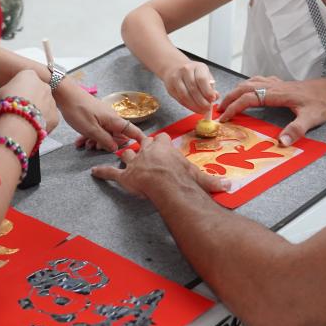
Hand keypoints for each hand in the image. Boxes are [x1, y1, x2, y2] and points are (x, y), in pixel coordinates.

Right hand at [0, 69, 59, 133]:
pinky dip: (41, 123)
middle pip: (36, 91)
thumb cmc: (4, 106)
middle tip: (16, 110)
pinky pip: (48, 119)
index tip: (10, 97)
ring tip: (22, 121)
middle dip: (29, 99)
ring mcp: (52, 101)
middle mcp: (44, 86)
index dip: (16, 89)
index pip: (25, 79)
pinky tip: (30, 127)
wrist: (17, 124)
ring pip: (43, 106)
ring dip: (35, 111)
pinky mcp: (55, 117)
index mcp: (29, 75)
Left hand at [54, 79, 145, 150]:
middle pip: (116, 135)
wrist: (65, 93)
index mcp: (115, 120)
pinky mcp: (94, 116)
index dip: (138, 140)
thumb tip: (116, 148)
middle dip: (107, 144)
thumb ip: (105, 140)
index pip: (133, 131)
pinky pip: (96, 129)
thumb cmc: (78, 109)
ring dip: (95, 141)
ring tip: (84, 145)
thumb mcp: (91, 130)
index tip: (139, 151)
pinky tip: (79, 141)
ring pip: (104, 133)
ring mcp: (102, 116)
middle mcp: (111, 118)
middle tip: (95, 147)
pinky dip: (89, 135)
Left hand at [91, 133, 229, 198]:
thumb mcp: (199, 177)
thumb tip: (230, 185)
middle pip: (143, 143)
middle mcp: (149, 151)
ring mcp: (135, 162)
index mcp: (165, 149)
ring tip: (119, 153)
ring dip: (124, 155)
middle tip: (140, 146)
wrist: (166, 183)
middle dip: (141, 144)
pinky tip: (95, 172)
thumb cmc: (182, 177)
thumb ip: (213, 181)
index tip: (162, 141)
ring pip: (127, 154)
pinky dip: (102, 172)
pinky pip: (111, 172)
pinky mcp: (125, 175)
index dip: (162, 142)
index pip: (163, 140)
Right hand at [163, 60, 217, 112]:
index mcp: (197, 67)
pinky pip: (180, 99)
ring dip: (195, 106)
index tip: (213, 99)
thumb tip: (215, 97)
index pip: (202, 79)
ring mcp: (176, 78)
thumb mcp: (205, 75)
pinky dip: (188, 106)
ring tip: (202, 111)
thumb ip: (210, 86)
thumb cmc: (194, 73)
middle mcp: (185, 70)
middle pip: (193, 88)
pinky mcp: (170, 87)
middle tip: (208, 108)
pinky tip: (194, 108)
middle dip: (202, 101)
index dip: (207, 91)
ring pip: (185, 96)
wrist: (174, 67)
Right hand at [217, 76, 325, 145]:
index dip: (234, 107)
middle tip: (218, 109)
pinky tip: (250, 90)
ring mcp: (278, 83)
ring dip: (237, 90)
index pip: (249, 98)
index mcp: (277, 94)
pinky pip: (260, 81)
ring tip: (228, 100)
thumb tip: (280, 143)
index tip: (224, 117)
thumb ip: (295, 130)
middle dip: (229, 97)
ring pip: (251, 82)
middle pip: (245, 87)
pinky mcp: (283, 84)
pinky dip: (250, 85)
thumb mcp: (310, 119)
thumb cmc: (323, 103)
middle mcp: (275, 86)